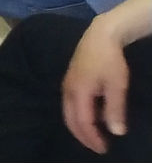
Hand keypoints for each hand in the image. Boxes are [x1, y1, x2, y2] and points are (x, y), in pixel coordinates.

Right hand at [64, 14, 132, 153]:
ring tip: (95, 135)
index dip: (92, 138)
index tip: (104, 148)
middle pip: (70, 120)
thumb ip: (114, 109)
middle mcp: (67, 91)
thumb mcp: (117, 85)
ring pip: (68, 113)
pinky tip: (92, 117)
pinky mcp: (70, 81)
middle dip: (83, 136)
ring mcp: (67, 85)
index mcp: (78, 92)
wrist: (100, 35)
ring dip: (80, 127)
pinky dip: (78, 116)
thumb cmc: (110, 60)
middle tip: (98, 147)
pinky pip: (70, 105)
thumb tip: (116, 132)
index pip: (82, 122)